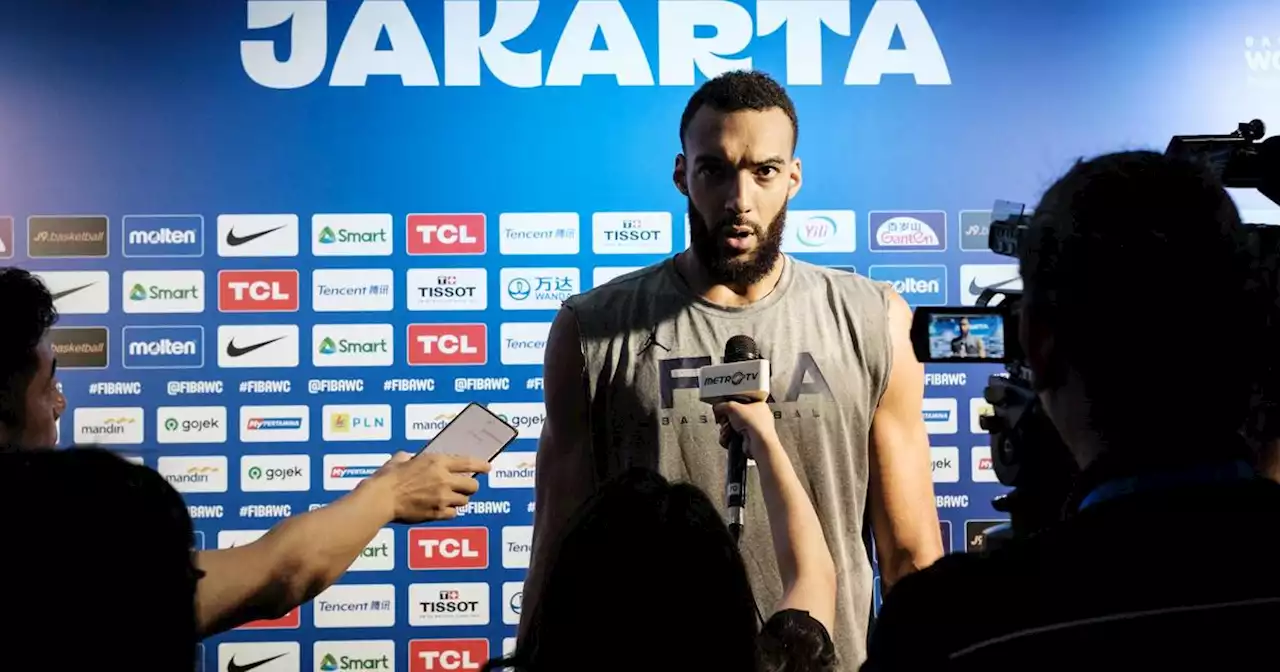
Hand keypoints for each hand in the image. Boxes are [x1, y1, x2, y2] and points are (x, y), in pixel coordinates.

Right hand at [369, 452, 491, 522]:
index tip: (488, 467)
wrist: (381, 499)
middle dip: (470, 486)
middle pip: (472, 485)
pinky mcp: (437, 513)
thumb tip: (411, 459)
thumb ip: (411, 458)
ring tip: (449, 498)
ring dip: (459, 499)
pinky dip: (449, 512)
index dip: (481, 465)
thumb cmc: (388, 478)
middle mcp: (444, 479)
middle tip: (465, 487)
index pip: (469, 462)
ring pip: (464, 501)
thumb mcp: (401, 460)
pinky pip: (452, 514)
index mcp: (437, 462)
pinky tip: (441, 509)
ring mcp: (442, 497)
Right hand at [713, 400, 778, 457]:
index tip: (722, 408)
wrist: (759, 443)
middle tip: (724, 420)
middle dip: (725, 420)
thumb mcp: (733, 407)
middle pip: (733, 417)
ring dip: (725, 430)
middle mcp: (756, 418)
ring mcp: (751, 431)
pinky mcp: (746, 442)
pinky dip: (728, 439)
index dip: (730, 405)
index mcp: (758, 405)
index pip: (740, 402)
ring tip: (728, 431)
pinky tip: (729, 439)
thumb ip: (723, 405)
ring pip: (731, 428)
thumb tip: (717, 408)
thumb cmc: (753, 423)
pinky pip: (732, 439)